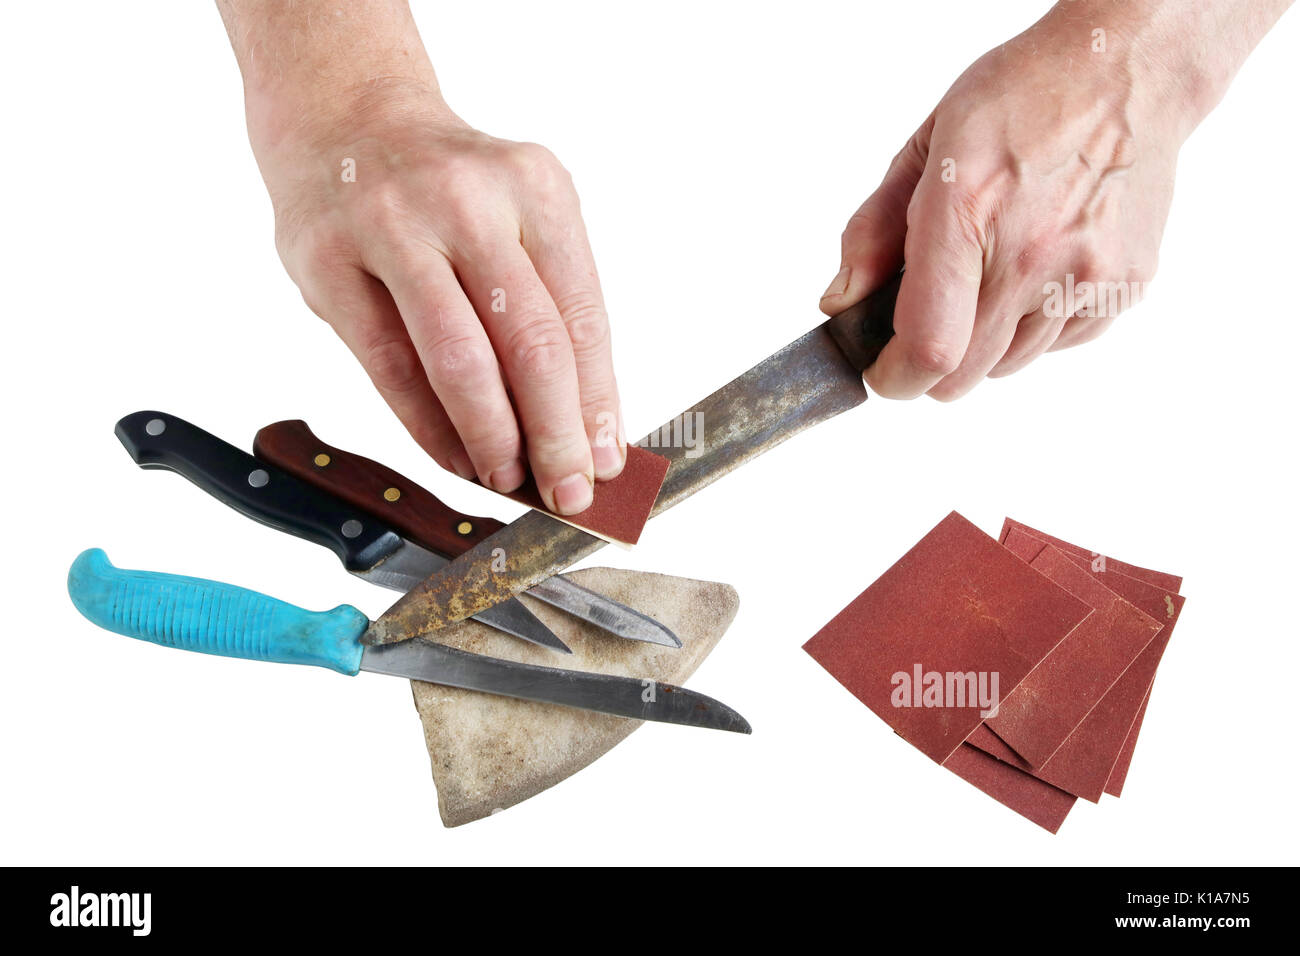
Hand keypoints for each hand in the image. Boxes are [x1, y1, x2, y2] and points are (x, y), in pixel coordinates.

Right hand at [247, 81, 622, 514]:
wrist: (345, 117)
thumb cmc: (449, 189)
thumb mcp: (518, 216)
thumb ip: (549, 308)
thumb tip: (583, 423)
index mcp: (536, 187)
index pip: (581, 316)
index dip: (599, 402)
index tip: (608, 462)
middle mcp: (468, 199)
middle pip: (531, 342)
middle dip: (557, 434)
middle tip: (570, 491)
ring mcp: (392, 226)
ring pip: (459, 360)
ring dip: (493, 438)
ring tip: (510, 481)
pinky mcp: (329, 262)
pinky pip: (390, 368)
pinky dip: (430, 427)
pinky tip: (456, 457)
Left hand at [820, 7, 1196, 399]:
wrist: (1126, 70)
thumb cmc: (1023, 99)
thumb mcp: (926, 148)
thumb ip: (873, 232)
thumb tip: (840, 302)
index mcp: (969, 210)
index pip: (928, 348)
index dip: (894, 378)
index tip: (880, 372)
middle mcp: (1035, 253)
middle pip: (963, 376)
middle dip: (930, 362)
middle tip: (927, 316)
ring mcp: (1088, 275)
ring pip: (1009, 365)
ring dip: (985, 342)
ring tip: (992, 270)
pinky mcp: (1126, 287)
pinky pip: (1058, 345)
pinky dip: (1035, 325)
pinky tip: (1039, 265)